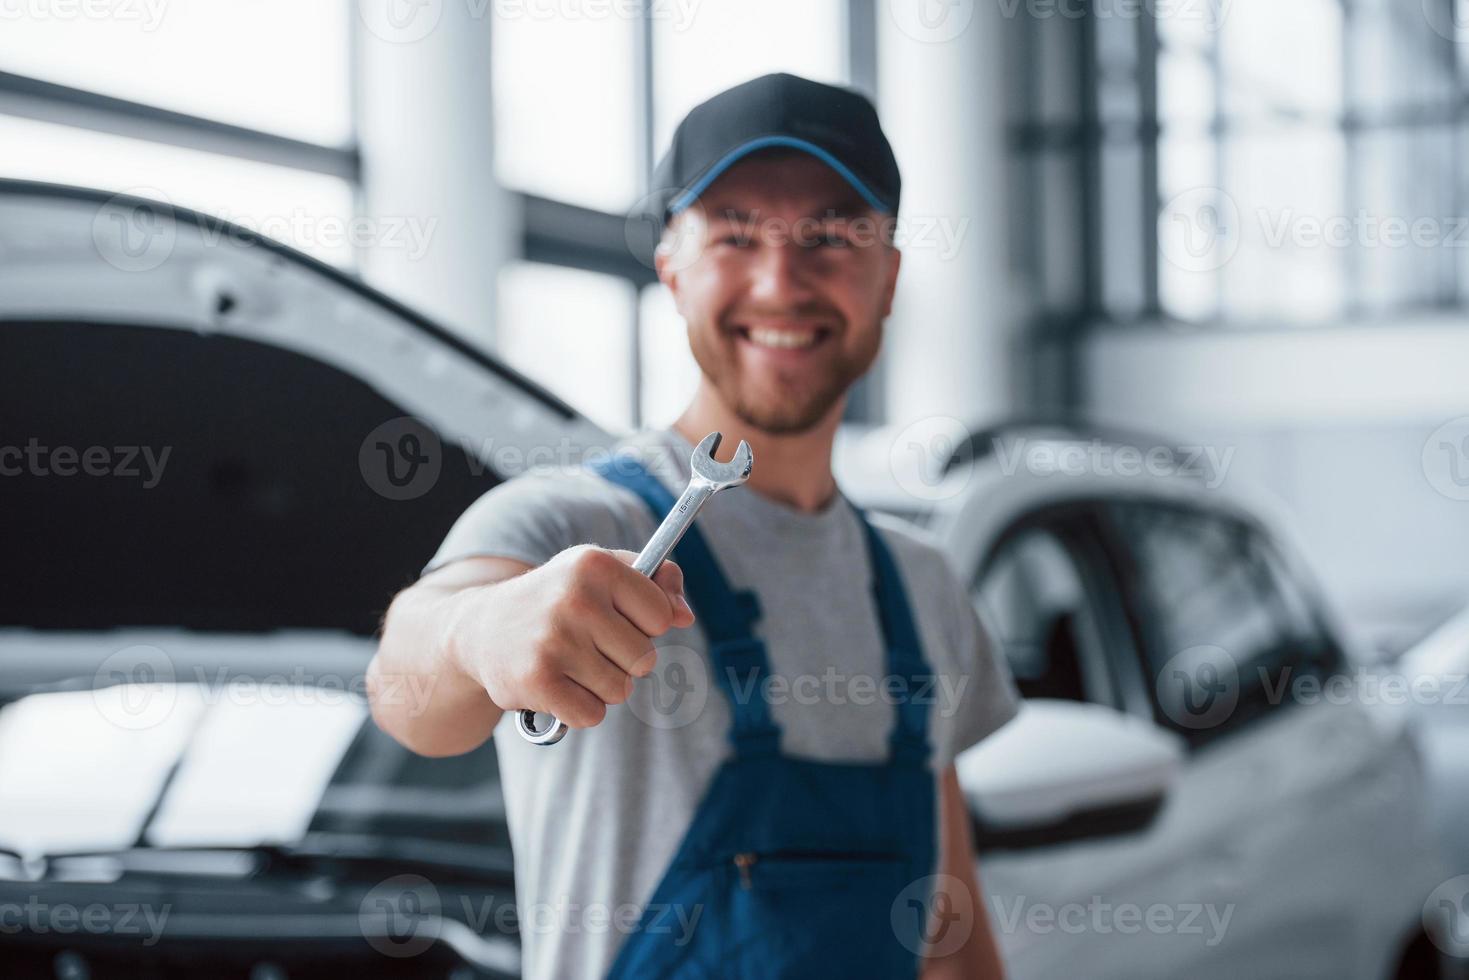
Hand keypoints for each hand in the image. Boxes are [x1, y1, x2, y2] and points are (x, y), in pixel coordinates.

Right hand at [449, 545, 694, 729]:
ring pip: (620, 690)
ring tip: (568, 662)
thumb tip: (685, 616)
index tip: (616, 619)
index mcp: (596, 565)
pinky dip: (578, 709)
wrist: (480, 629)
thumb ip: (654, 582)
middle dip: (623, 661)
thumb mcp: (600, 572)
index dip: (644, 625)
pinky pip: (591, 715)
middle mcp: (575, 599)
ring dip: (599, 686)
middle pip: (645, 659)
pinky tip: (555, 684)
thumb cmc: (556, 598)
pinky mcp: (537, 681)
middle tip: (586, 645)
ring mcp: (555, 641)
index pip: (662, 616)